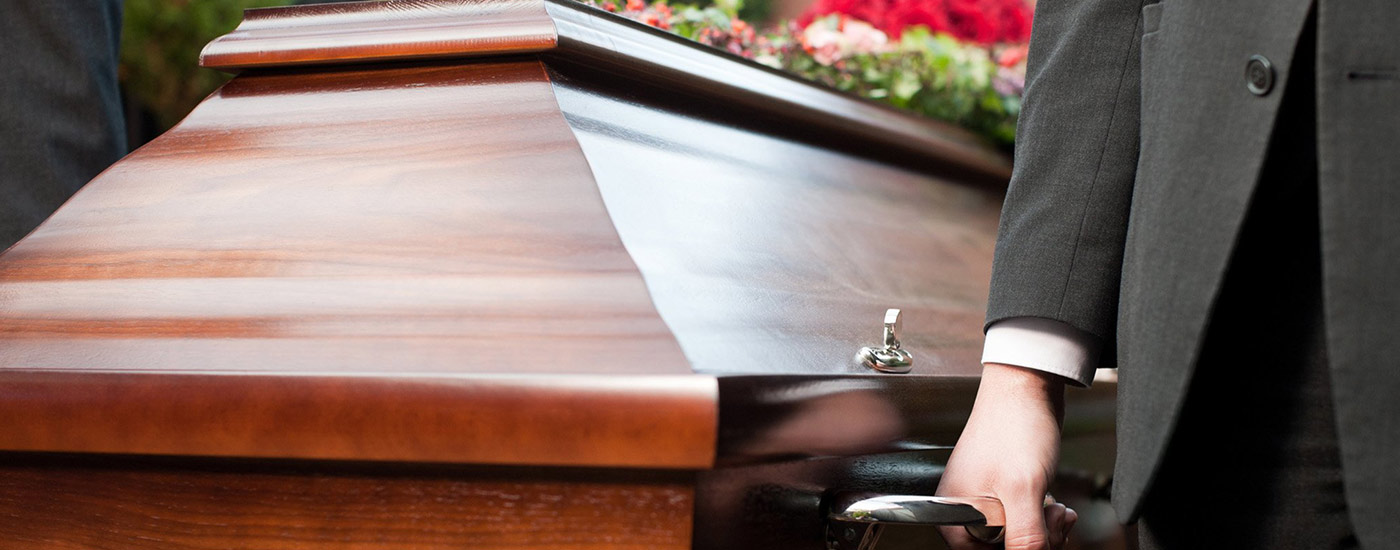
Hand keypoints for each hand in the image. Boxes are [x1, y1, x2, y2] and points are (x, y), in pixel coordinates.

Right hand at [936, 363, 1077, 549]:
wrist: (1027, 388)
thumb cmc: (1013, 426)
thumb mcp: (1022, 490)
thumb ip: (1024, 536)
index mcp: (953, 514)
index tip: (1038, 538)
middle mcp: (964, 511)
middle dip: (1037, 540)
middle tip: (1052, 518)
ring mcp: (985, 501)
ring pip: (1018, 538)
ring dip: (1045, 530)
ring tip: (1056, 508)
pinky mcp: (1004, 492)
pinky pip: (1025, 521)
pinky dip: (1044, 518)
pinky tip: (1055, 504)